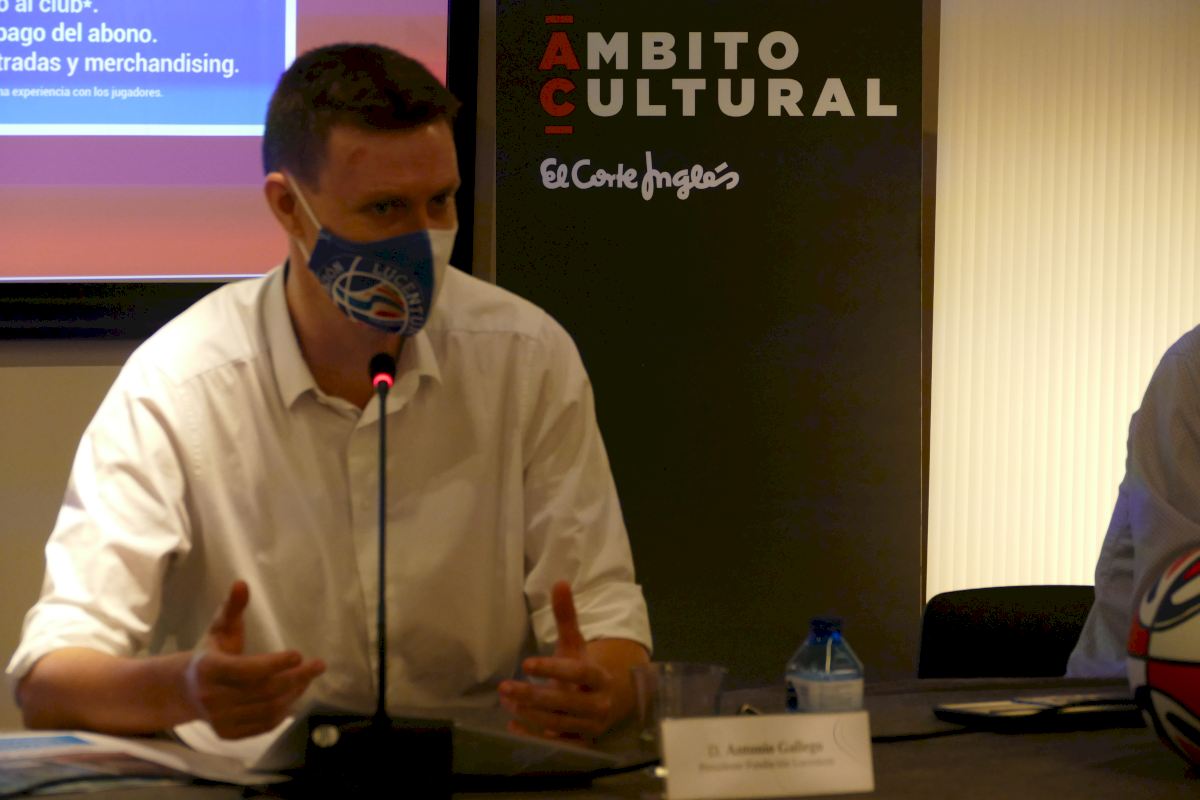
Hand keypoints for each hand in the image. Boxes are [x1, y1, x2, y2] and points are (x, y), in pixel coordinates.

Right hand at [184, 581, 325, 738]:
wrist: (185, 691)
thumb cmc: (210, 653)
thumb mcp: (219, 629)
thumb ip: (232, 608)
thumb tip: (242, 583)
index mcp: (208, 669)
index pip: (247, 670)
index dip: (275, 664)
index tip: (299, 654)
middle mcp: (212, 697)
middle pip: (263, 691)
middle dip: (295, 678)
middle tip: (318, 666)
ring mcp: (219, 719)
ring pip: (267, 709)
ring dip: (293, 694)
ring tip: (307, 678)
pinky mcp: (227, 734)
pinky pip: (263, 725)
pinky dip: (283, 712)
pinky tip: (294, 695)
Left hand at [499, 581, 615, 740]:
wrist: (610, 700)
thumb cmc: (585, 668)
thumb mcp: (576, 644)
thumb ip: (567, 617)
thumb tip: (559, 582)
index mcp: (599, 676)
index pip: (578, 672)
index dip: (553, 668)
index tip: (526, 663)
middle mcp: (598, 704)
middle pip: (564, 702)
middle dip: (533, 695)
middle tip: (505, 687)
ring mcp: (590, 726)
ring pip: (558, 723)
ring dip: (530, 714)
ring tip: (507, 701)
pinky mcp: (581, 742)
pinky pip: (556, 742)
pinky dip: (534, 736)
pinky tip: (513, 726)